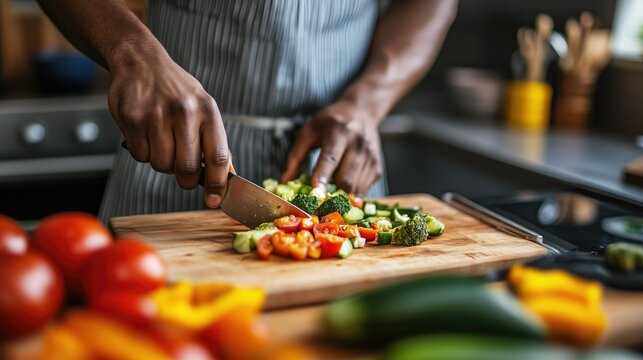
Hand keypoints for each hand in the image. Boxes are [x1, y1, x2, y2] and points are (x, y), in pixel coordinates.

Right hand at [108, 55, 229, 207]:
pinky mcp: (132, 118)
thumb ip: (214, 141)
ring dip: (162, 163)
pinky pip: (140, 156)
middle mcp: (184, 112)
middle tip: (183, 173)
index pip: (219, 157)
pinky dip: (143, 154)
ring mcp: (156, 115)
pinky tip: (146, 135)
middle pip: (187, 168)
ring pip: (162, 165)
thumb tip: (227, 176)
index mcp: (207, 111)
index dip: (218, 184)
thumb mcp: (203, 108)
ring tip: (162, 142)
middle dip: (186, 180)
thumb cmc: (177, 91)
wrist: (141, 62)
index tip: (215, 201)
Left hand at [282, 100, 382, 195]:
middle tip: (318, 198)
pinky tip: (343, 183)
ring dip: (340, 195)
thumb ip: (295, 156)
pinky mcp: (377, 167)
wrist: (362, 112)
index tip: (316, 193)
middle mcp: (358, 144)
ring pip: (356, 188)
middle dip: (331, 193)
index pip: (330, 158)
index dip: (323, 177)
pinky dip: (350, 193)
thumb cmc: (330, 123)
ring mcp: (371, 156)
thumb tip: (285, 181)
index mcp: (339, 131)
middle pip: (346, 178)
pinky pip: (363, 190)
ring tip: (331, 186)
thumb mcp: (308, 132)